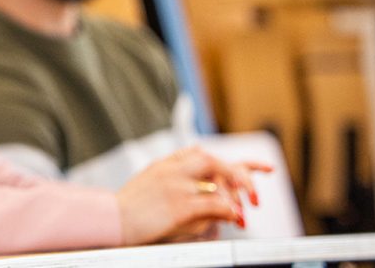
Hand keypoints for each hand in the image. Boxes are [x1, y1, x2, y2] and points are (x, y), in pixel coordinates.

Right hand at [115, 147, 272, 244]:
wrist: (108, 220)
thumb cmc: (129, 209)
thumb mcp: (151, 183)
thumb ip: (177, 175)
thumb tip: (202, 171)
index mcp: (167, 164)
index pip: (208, 155)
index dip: (241, 162)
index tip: (266, 169)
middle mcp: (172, 169)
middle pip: (216, 162)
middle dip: (242, 178)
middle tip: (255, 198)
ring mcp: (176, 186)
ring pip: (218, 180)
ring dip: (237, 194)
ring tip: (246, 210)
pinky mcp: (180, 206)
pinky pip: (214, 204)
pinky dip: (229, 211)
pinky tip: (236, 219)